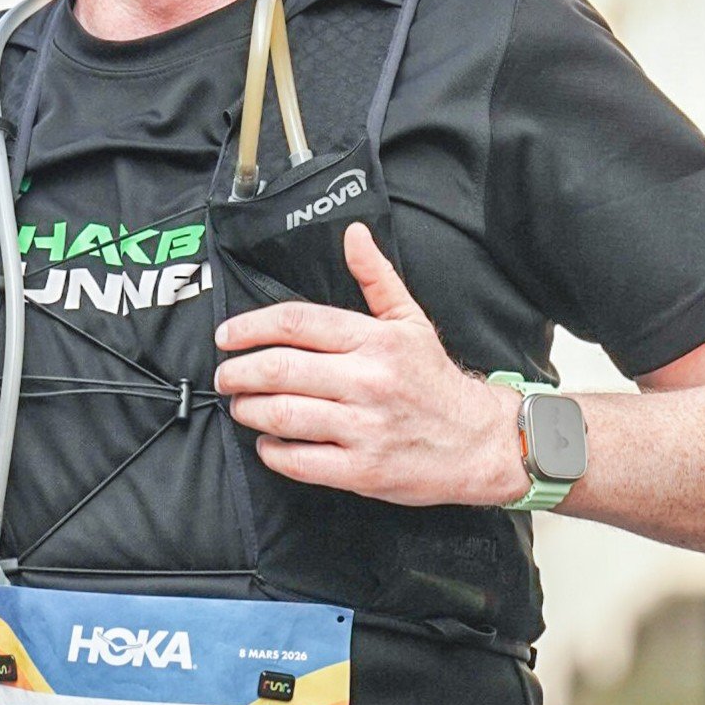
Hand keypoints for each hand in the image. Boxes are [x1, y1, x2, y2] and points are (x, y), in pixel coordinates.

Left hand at [213, 225, 523, 506]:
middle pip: (279, 369)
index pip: (296, 322)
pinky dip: (273, 451)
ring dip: (249, 410)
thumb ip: (376, 278)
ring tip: (242, 407)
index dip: (250, 327)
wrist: (478, 442)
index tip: (226, 337)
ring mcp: (365, 427)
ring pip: (282, 414)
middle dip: (238, 373)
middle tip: (225, 376)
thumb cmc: (435, 382)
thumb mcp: (410, 322)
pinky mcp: (362, 469)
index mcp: (375, 340)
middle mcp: (368, 380)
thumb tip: (353, 234)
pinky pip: (299, 460)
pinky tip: (269, 442)